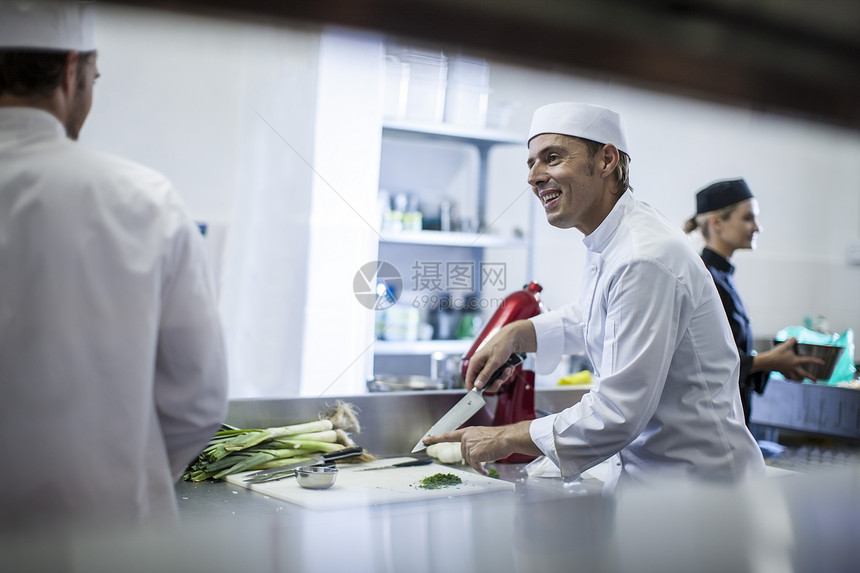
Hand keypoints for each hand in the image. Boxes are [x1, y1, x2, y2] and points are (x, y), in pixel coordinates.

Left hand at [423, 420, 538, 473]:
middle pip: (463, 454)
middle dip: (473, 457)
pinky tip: (485, 469)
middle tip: (485, 453)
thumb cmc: (498, 438)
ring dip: (478, 463)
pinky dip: (480, 469)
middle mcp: (466, 437)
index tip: (425, 440)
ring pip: (469, 460)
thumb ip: (473, 441)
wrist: (507, 438)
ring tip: (489, 457)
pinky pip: (475, 466)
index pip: (448, 435)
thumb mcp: (482, 435)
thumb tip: (471, 454)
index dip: (435, 438)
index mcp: (467, 431)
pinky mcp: (474, 453)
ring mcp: (469, 445)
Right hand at [465, 321, 535, 392]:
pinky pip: (498, 375)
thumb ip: (485, 375)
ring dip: (501, 377)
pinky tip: (509, 367)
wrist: (513, 337)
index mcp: (475, 362)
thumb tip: (477, 386)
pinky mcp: (494, 366)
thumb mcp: (494, 362)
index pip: (469, 380)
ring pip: (492, 380)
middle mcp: (479, 365)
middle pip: (482, 383)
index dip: (474, 389)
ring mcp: (487, 366)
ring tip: (507, 369)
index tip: (481, 396)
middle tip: (501, 380)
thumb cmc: (501, 345)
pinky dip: (505, 373)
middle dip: (494, 383)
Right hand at [761, 337, 825, 381]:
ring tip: (802, 380)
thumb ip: (792, 340)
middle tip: (815, 380)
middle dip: (810, 377)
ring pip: (795, 378)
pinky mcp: (782, 372)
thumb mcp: (785, 345)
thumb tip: (796, 338)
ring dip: (799, 379)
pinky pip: (787, 377)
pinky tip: (790, 378)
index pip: (808, 360)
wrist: (767, 361)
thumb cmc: (777, 354)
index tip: (822, 363)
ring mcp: (787, 371)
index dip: (816, 361)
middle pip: (804, 374)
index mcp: (796, 361)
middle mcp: (793, 367)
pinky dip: (789, 378)